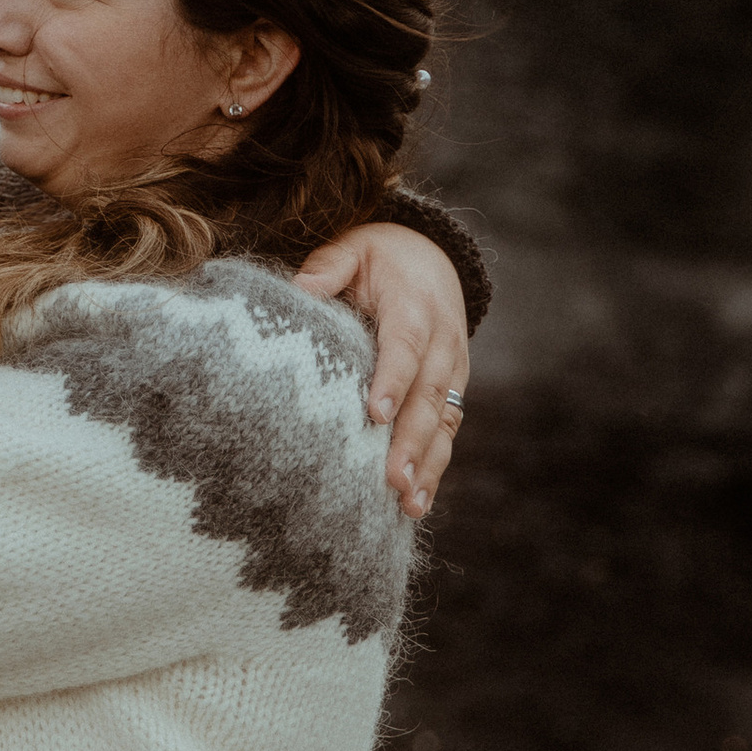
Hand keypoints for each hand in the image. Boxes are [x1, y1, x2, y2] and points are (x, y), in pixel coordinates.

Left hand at [292, 221, 467, 516]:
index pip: (405, 346)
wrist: (431, 256)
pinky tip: (415, 503)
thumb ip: (328, 266)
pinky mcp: (452, 391)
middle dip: (412, 440)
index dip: (393, 380)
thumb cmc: (378, 257)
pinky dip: (434, 468)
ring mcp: (452, 370)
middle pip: (429, 395)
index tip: (374, 415)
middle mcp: (442, 341)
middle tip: (392, 480)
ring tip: (408, 503)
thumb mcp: (353, 247)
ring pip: (444, 421)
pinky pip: (446, 432)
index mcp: (414, 305)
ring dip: (427, 464)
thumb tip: (299, 289)